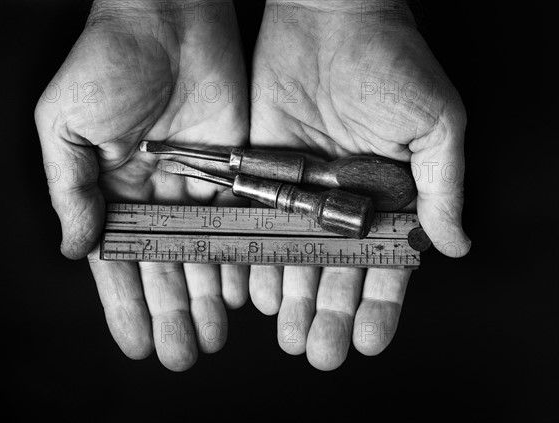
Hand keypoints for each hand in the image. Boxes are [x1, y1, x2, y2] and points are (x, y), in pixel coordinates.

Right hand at [35, 0, 248, 370]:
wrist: (169, 16)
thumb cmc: (108, 62)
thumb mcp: (67, 125)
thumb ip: (70, 190)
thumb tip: (75, 251)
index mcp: (110, 188)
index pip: (118, 260)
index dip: (125, 305)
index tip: (136, 345)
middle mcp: (154, 194)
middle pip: (165, 265)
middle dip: (172, 311)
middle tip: (181, 354)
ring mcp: (195, 184)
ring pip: (203, 251)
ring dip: (207, 296)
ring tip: (212, 337)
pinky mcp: (234, 169)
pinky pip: (237, 221)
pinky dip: (239, 256)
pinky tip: (241, 293)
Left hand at [249, 0, 470, 369]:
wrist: (330, 17)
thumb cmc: (391, 63)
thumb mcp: (435, 125)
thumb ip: (444, 189)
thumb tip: (458, 246)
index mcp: (389, 196)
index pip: (385, 264)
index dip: (378, 305)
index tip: (366, 340)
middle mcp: (345, 201)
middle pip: (335, 270)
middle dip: (327, 313)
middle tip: (318, 350)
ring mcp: (304, 190)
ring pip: (295, 256)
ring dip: (292, 297)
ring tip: (286, 334)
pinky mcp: (267, 172)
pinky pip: (259, 223)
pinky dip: (256, 257)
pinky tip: (256, 291)